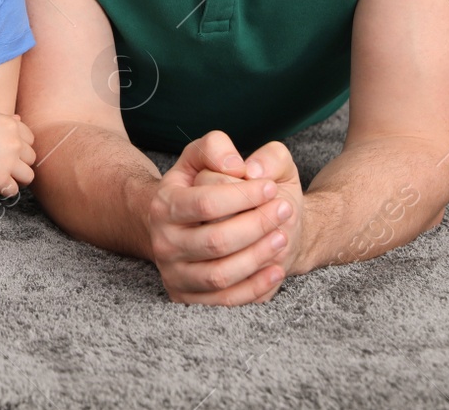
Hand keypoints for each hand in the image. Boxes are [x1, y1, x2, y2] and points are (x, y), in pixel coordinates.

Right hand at [0, 111, 35, 196]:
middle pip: (31, 158)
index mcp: (11, 126)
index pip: (30, 139)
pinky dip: (5, 190)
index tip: (12, 152)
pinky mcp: (1, 179)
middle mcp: (15, 143)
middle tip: (9, 168)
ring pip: (28, 176)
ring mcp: (9, 162)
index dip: (22, 147)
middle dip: (22, 163)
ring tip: (7, 180)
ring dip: (19, 179)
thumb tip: (18, 118)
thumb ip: (3, 119)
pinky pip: (13, 190)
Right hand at [145, 130, 300, 305]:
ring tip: (282, 236)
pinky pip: (225, 302)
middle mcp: (163, 242)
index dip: (244, 195)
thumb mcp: (204, 157)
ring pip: (220, 275)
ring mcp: (174, 274)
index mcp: (164, 205)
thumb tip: (235, 165)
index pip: (205, 202)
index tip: (270, 187)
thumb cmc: (204, 188)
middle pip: (216, 240)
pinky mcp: (188, 299)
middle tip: (284, 209)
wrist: (188, 227)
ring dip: (258, 256)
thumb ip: (215, 146)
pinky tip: (276, 269)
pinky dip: (255, 288)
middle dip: (257, 224)